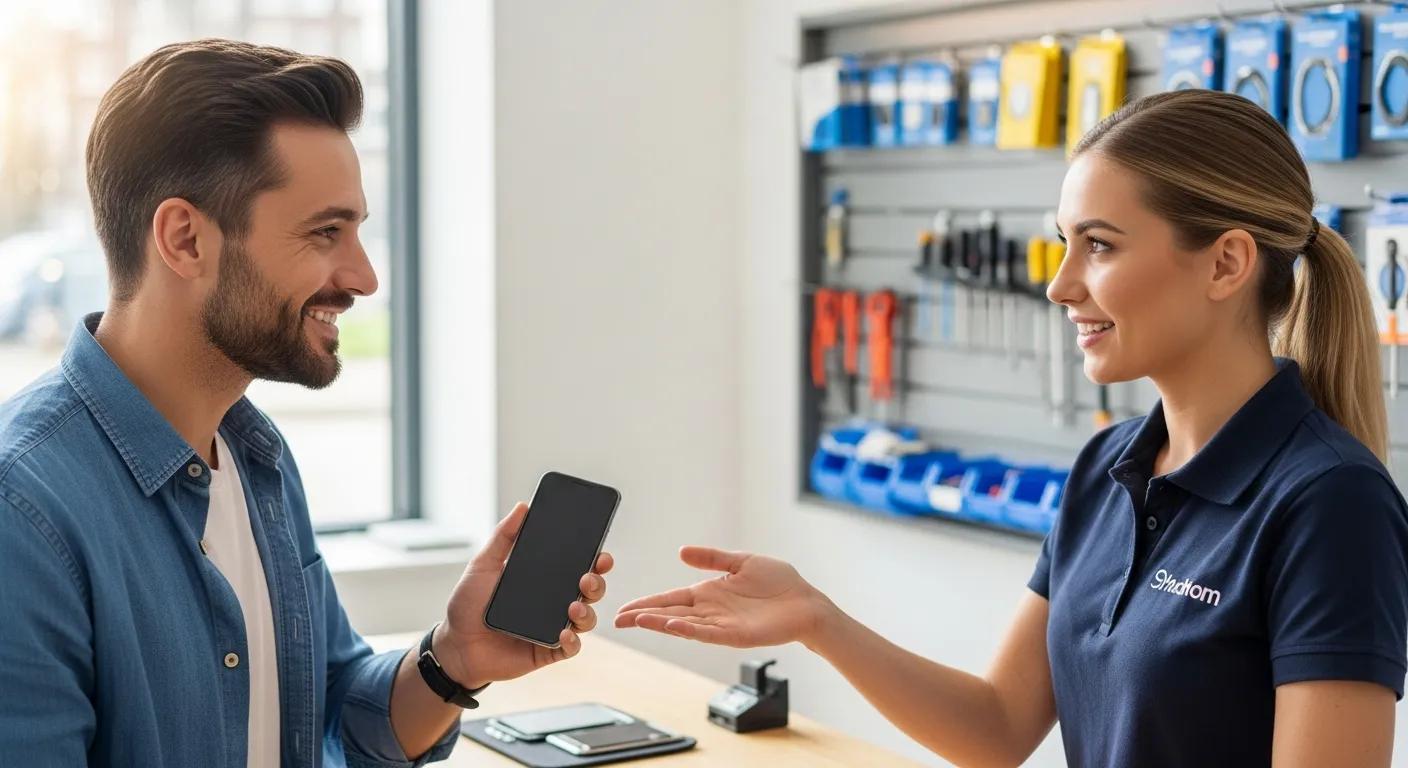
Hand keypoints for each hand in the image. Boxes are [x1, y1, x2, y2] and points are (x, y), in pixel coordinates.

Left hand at [434, 503, 613, 688]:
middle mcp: (554, 602)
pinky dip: (573, 640)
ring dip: (587, 610)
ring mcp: (553, 626)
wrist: (455, 645)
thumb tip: (523, 506)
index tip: (600, 551)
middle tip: (588, 576)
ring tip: (573, 606)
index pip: (577, 565)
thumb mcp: (483, 565)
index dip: (594, 558)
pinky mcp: (548, 650)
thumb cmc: (468, 605)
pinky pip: (571, 647)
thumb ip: (503, 536)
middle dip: (597, 582)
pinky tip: (564, 632)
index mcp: (544, 579)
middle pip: (589, 590)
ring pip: (586, 618)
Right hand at [614, 546, 833, 648]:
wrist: (806, 602)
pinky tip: (671, 626)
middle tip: (617, 619)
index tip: (624, 608)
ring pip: (683, 625)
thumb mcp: (741, 561)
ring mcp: (720, 625)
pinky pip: (706, 633)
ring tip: (638, 621)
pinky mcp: (735, 635)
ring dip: (660, 623)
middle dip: (643, 616)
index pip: (670, 599)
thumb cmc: (779, 583)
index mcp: (708, 593)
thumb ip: (712, 558)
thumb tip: (682, 551)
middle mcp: (710, 611)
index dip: (647, 603)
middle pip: (669, 614)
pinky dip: (688, 630)